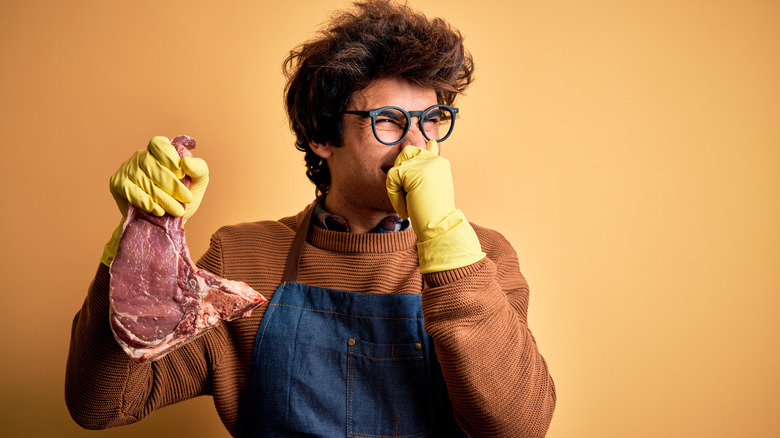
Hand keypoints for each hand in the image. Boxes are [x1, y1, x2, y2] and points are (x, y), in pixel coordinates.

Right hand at [101, 136, 208, 264]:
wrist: (166, 223)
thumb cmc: (182, 197)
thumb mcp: (197, 182)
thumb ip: (199, 169)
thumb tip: (186, 162)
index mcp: (159, 150)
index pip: (159, 144)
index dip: (169, 158)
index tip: (181, 174)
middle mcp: (140, 156)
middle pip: (151, 165)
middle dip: (171, 184)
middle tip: (186, 199)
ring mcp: (127, 169)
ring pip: (143, 180)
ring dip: (162, 197)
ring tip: (177, 210)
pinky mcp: (117, 184)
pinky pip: (130, 191)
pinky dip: (146, 202)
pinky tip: (158, 210)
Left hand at [386, 140, 484, 272]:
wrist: (440, 227)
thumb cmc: (434, 213)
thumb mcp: (432, 187)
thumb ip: (426, 169)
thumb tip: (431, 142)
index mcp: (440, 163)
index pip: (421, 150)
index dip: (414, 160)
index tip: (426, 158)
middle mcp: (434, 160)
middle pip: (405, 154)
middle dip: (400, 174)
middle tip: (408, 197)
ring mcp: (425, 164)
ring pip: (396, 168)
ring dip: (396, 187)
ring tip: (408, 204)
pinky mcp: (413, 171)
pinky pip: (392, 178)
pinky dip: (393, 195)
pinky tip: (405, 209)